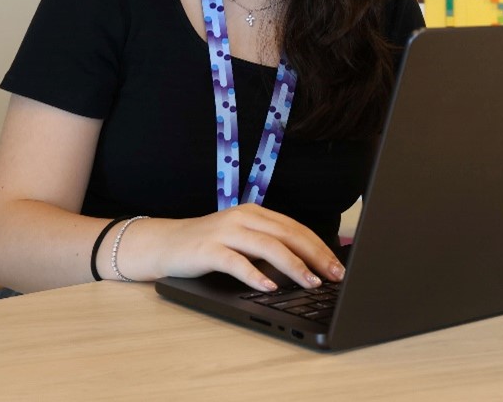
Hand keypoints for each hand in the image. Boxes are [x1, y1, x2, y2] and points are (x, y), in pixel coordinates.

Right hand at [152, 205, 344, 291]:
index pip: (296, 228)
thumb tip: (305, 266)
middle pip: (287, 235)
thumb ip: (267, 247)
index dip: (319, 247)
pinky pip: (236, 262)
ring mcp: (225, 232)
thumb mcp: (242, 240)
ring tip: (310, 282)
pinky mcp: (208, 250)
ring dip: (293, 265)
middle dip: (315, 255)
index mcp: (255, 214)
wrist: (165, 243)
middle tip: (333, 275)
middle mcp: (243, 218)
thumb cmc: (207, 245)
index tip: (337, 265)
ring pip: (267, 246)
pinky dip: (254, 275)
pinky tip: (269, 287)